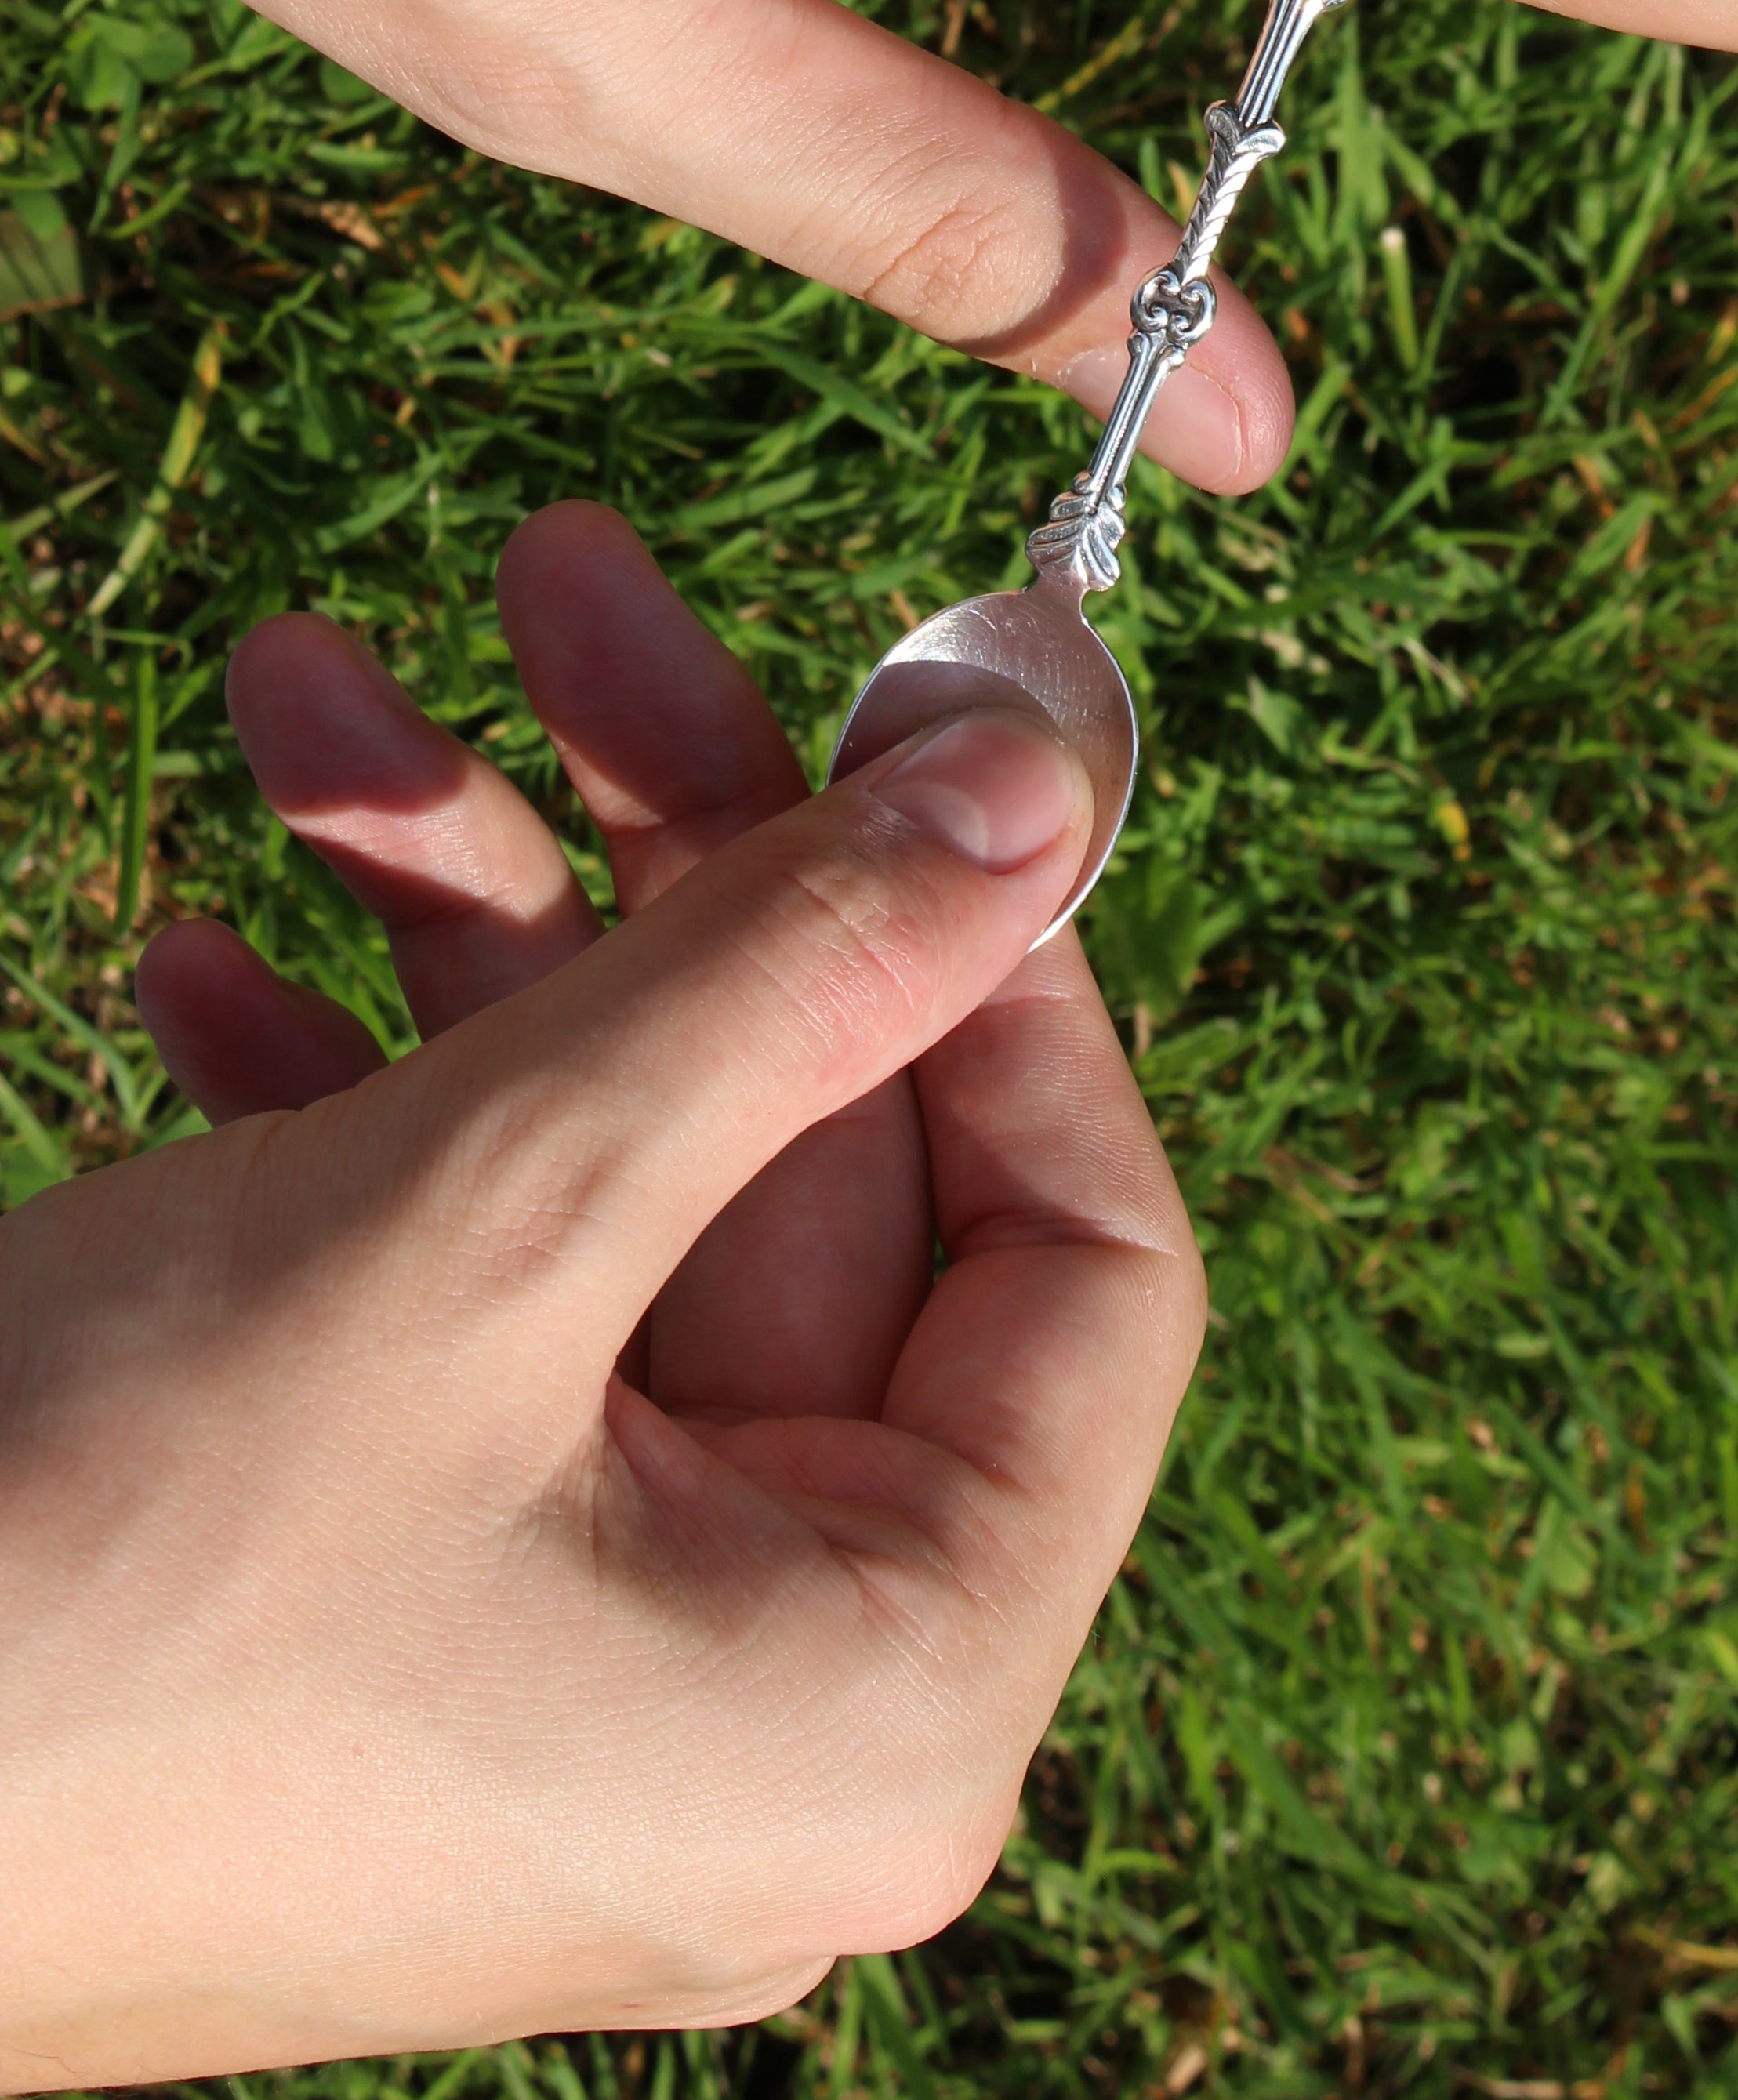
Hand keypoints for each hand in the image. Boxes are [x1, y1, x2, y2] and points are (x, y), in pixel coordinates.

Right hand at [0, 505, 1199, 2086]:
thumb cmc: (84, 1573)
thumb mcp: (492, 1215)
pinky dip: (340, 1119)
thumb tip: (1034, 789)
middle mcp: (760, 1715)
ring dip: (453, 935)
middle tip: (556, 571)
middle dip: (652, 863)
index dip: (1004, 967)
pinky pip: (440, 1323)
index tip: (910, 723)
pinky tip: (201, 961)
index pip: (1088, 1261)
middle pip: (814, 1181)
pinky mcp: (374, 1628)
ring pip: (598, 1208)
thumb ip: (795, 980)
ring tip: (305, 690)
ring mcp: (559, 1678)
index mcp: (885, 1689)